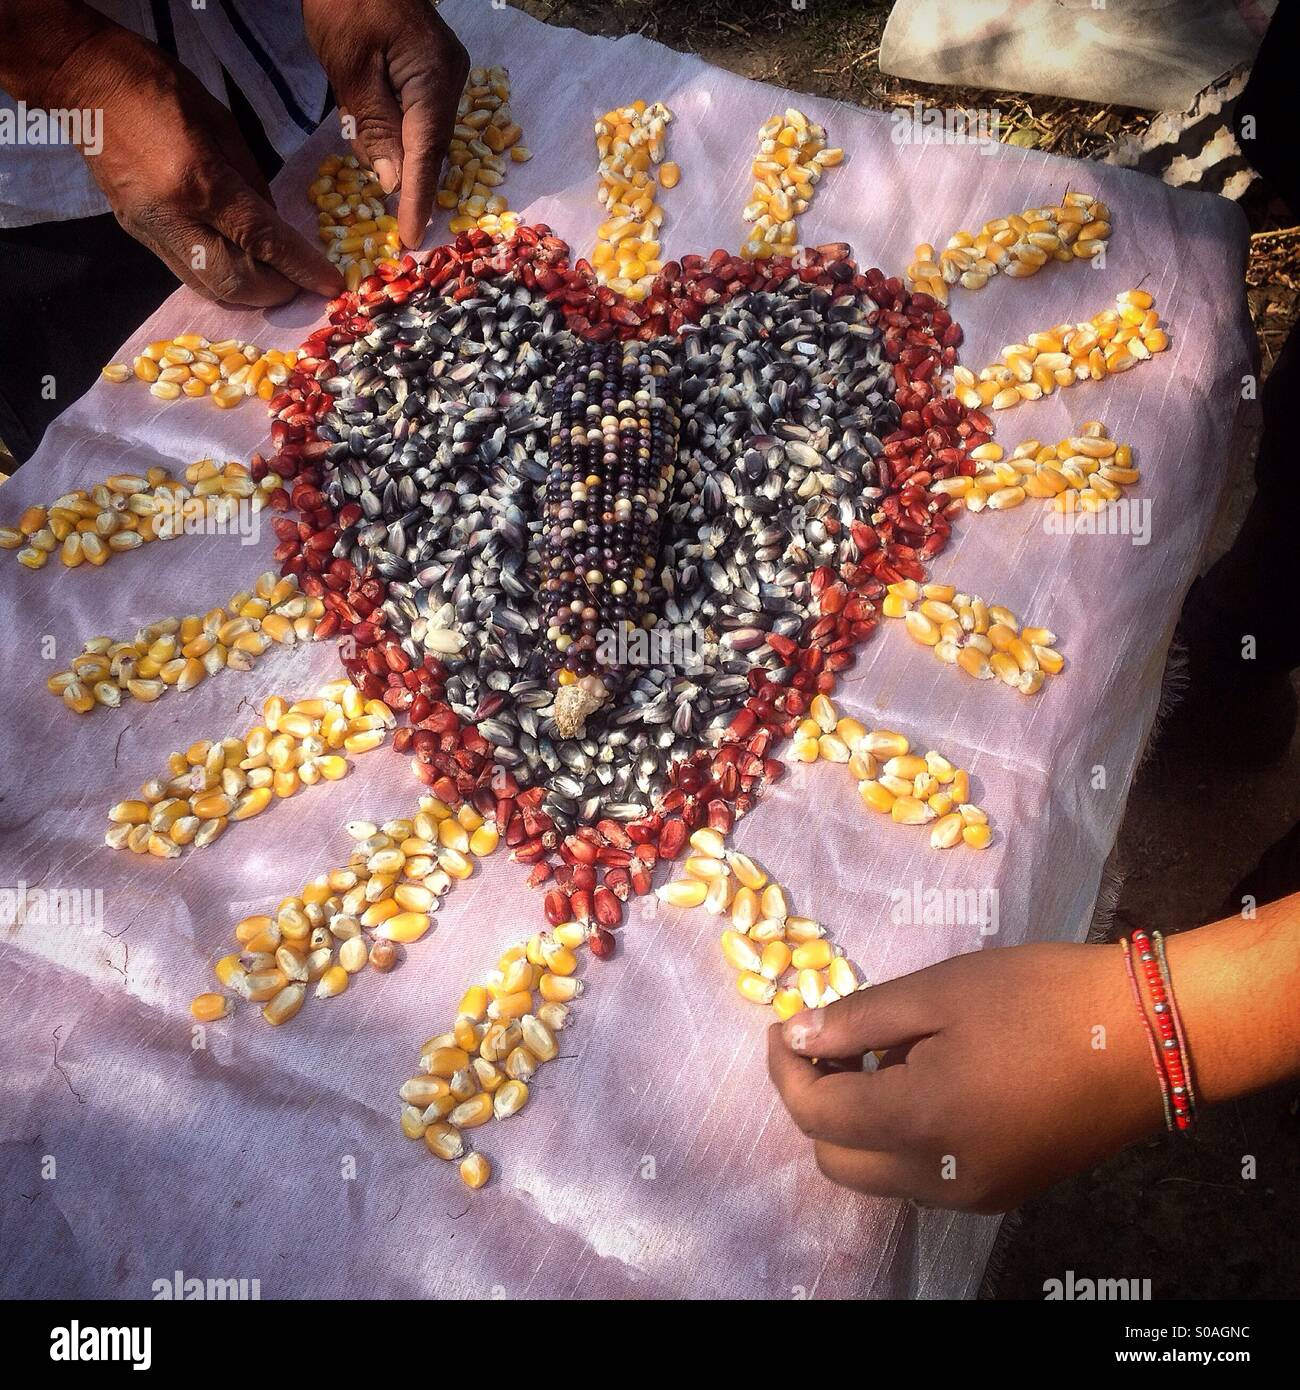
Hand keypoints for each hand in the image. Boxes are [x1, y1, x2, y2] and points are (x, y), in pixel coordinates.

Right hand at [71, 26, 340, 304]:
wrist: (81, 79)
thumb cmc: (157, 86)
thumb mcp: (220, 124)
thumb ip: (253, 182)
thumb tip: (276, 227)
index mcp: (199, 182)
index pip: (263, 240)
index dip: (301, 268)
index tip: (330, 285)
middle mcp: (173, 217)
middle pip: (234, 282)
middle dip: (274, 291)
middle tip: (299, 284)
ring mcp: (150, 230)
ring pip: (208, 287)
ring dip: (248, 293)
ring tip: (274, 278)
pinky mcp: (136, 233)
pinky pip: (188, 273)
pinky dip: (220, 278)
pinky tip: (240, 264)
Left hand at [302, 0, 468, 248]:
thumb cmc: (345, 2)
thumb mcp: (349, 66)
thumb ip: (373, 124)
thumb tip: (393, 180)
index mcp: (433, 79)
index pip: (427, 153)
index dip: (418, 199)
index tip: (411, 240)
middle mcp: (449, 80)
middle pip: (431, 148)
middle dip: (412, 187)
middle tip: (397, 232)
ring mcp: (444, 75)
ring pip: (425, 135)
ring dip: (405, 163)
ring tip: (387, 193)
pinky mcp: (431, 71)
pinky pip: (420, 118)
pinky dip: (403, 140)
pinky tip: (386, 155)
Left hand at [767, 942, 1162, 1212]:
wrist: (1151, 1035)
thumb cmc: (1039, 998)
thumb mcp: (939, 992)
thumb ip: (859, 1020)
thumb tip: (798, 1035)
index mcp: (919, 1123)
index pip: (815, 1113)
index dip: (786, 1068)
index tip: (785, 1025)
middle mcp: (941, 1178)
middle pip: (837, 1160)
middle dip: (817, 1102)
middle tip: (833, 1040)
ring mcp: (977, 1194)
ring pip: (880, 1176)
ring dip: (860, 1123)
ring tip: (884, 1054)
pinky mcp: (1005, 1190)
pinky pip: (924, 1178)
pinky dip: (902, 1138)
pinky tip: (927, 1080)